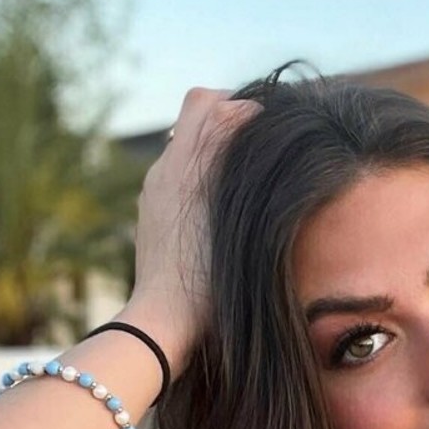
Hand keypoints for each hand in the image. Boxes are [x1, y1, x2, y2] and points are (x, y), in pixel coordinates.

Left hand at [128, 87, 261, 364]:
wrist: (167, 324)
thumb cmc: (205, 277)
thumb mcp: (231, 212)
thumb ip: (232, 154)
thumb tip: (246, 112)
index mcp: (180, 164)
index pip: (210, 103)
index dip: (245, 109)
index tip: (272, 134)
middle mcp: (163, 172)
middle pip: (198, 116)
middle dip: (231, 123)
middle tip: (263, 147)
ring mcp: (156, 196)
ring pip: (191, 151)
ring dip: (221, 155)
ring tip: (250, 183)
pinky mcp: (156, 219)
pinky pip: (183, 182)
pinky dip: (207, 183)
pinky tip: (229, 213)